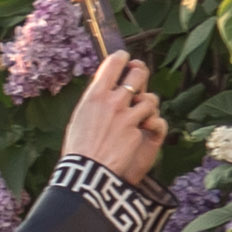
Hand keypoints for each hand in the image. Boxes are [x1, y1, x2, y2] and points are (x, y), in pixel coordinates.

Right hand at [59, 0, 166, 182]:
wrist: (87, 173)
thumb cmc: (78, 148)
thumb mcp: (80, 117)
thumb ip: (95, 101)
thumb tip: (104, 88)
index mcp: (95, 95)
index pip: (113, 63)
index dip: (122, 58)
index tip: (125, 59)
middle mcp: (113, 101)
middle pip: (138, 73)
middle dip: (141, 74)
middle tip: (139, 79)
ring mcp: (128, 116)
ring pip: (150, 98)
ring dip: (148, 104)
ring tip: (142, 112)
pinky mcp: (138, 132)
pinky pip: (152, 122)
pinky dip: (148, 127)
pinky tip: (140, 134)